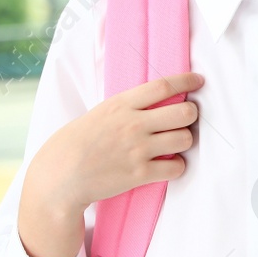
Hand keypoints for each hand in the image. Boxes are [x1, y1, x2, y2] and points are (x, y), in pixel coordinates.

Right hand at [31, 72, 204, 210]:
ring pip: (185, 139)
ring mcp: (138, 149)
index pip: (162, 86)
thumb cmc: (75, 143)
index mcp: (121, 105)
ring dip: (185, 141)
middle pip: (184, 112)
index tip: (198, 80)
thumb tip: (153, 101)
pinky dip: (177, 166)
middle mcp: (133, 124)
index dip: (186, 80)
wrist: (59, 176)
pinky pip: (176, 167)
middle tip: (186, 118)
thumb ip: (126, 107)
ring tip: (175, 143)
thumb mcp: (99, 113)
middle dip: (191, 114)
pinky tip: (168, 165)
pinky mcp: (140, 174)